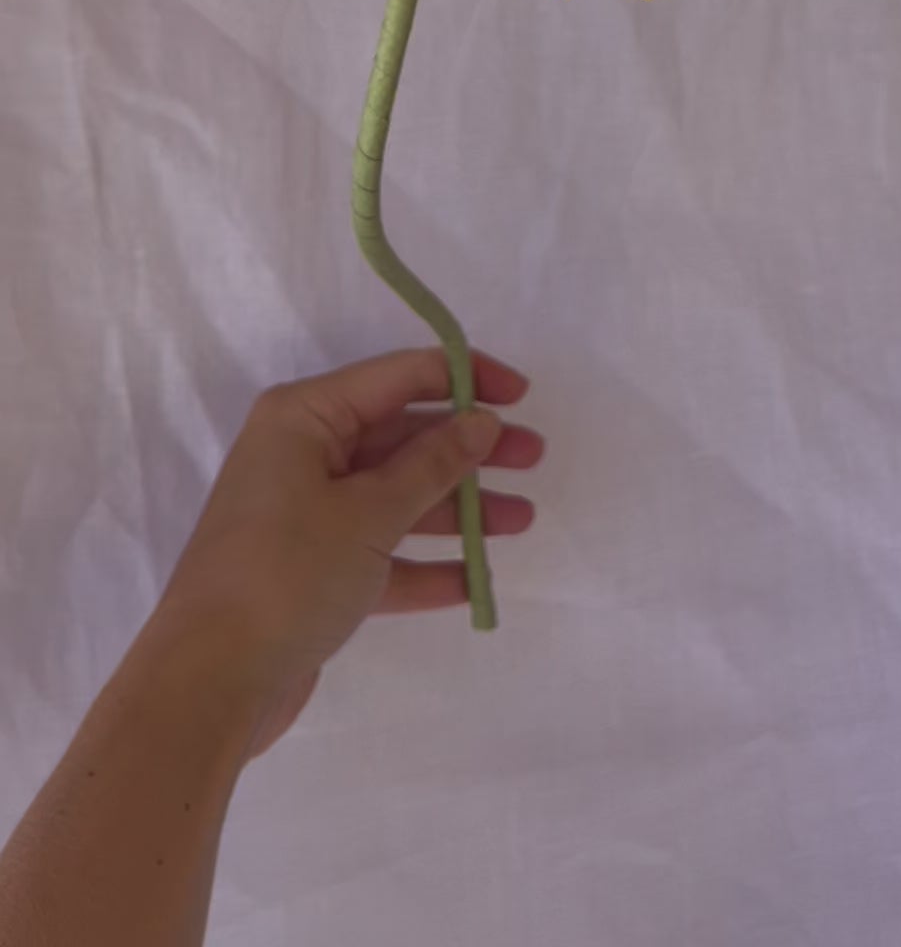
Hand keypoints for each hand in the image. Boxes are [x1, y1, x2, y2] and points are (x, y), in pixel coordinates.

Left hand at [149, 347, 542, 758]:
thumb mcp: (368, 513)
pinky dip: (425, 565)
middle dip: (468, 447)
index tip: (522, 393)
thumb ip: (432, 464)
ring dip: (458, 507)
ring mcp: (305, 517)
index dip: (464, 378)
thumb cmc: (285, 573)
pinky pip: (381, 556)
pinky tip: (476, 581)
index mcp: (304, 417)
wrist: (209, 682)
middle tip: (534, 456)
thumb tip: (480, 422)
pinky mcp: (311, 574)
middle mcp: (302, 455)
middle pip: (401, 436)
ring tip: (523, 519)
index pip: (398, 376)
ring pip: (396, 497)